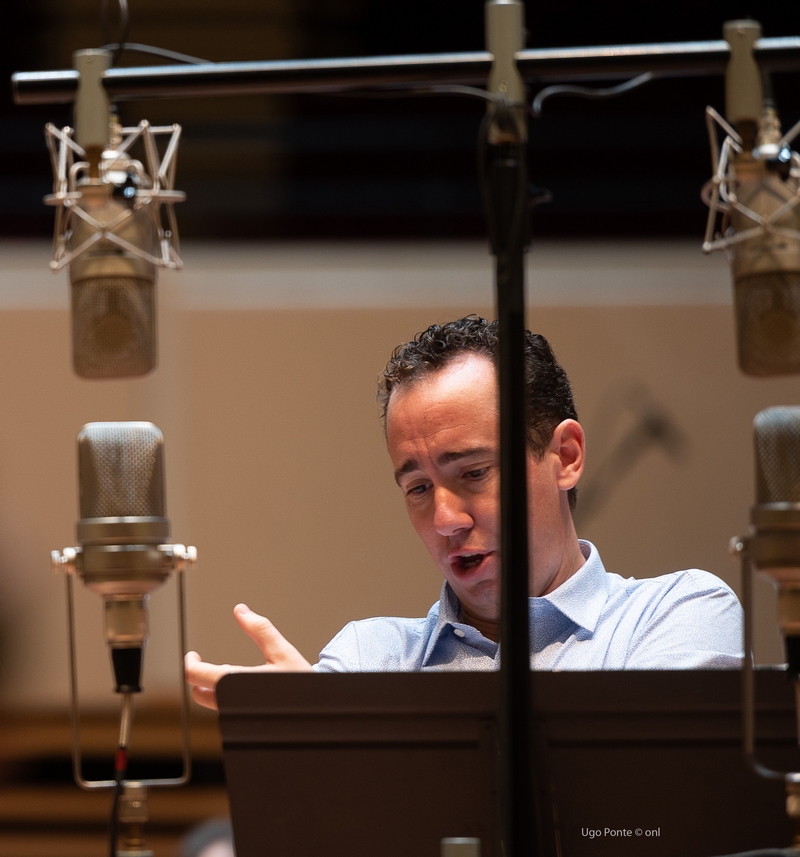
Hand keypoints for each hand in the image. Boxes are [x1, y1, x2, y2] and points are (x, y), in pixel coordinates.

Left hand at [185, 603, 312, 709]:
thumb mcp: (282, 651)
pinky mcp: (244, 723)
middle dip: (199, 678)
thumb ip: (260, 629)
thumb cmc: (301, 682)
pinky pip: (225, 712)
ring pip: (213, 703)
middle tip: (204, 664)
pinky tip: (241, 690)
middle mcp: (233, 702)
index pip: (197, 676)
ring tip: (229, 674)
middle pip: (199, 694)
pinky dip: (226, 699)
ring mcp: (237, 716)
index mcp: (237, 682)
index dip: (190, 664)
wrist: (317, 710)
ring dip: (214, 689)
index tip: (193, 656)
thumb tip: (241, 611)